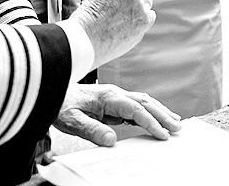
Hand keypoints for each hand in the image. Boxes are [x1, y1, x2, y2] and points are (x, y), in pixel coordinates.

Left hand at [54, 83, 182, 146]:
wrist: (51, 89)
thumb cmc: (61, 105)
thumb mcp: (72, 121)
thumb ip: (92, 130)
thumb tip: (112, 140)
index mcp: (108, 97)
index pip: (136, 109)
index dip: (151, 122)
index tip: (162, 134)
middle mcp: (115, 93)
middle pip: (145, 102)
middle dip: (163, 115)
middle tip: (177, 128)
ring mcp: (115, 96)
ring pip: (143, 101)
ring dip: (159, 111)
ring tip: (174, 121)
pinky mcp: (113, 101)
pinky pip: (136, 105)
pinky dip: (149, 111)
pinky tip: (155, 118)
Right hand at [71, 0, 154, 67]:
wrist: (86, 38)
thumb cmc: (87, 19)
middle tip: (129, 5)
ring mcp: (139, 4)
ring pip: (147, 1)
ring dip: (140, 7)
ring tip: (126, 19)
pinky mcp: (145, 19)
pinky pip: (151, 15)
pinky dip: (144, 19)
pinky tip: (132, 25)